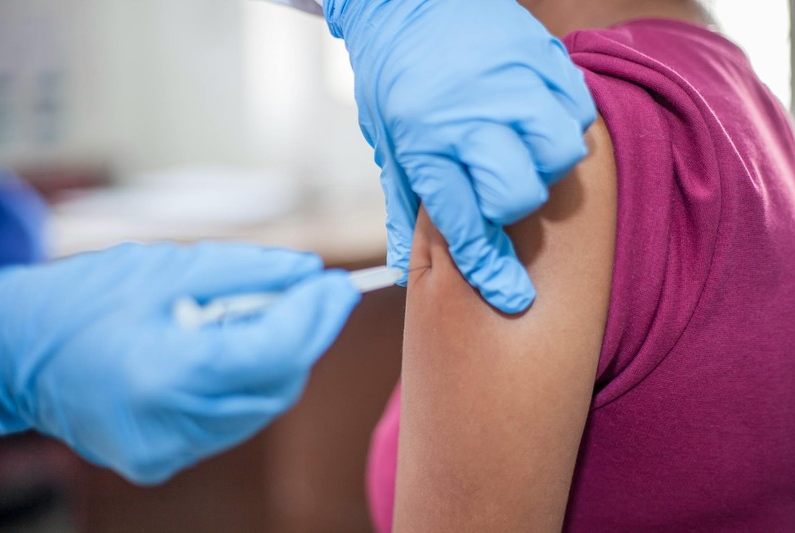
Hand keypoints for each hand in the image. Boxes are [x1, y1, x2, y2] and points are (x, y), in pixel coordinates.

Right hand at [0, 242, 359, 483]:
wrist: (18, 351)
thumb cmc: (88, 298)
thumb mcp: (171, 266)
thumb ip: (251, 272)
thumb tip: (310, 274)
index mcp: (167, 371)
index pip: (274, 351)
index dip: (316, 316)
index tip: (340, 287)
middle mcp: (171, 425)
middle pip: (278, 383)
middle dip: (305, 336)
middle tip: (314, 294)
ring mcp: (167, 451)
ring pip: (262, 406)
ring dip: (278, 359)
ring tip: (262, 316)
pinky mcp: (162, 459)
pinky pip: (233, 420)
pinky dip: (247, 382)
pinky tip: (232, 350)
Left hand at [325, 0, 594, 311]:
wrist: (407, 3)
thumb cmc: (394, 80)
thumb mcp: (388, 143)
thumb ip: (404, 205)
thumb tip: (403, 270)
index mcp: (426, 143)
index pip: (467, 224)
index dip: (491, 269)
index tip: (513, 297)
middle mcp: (471, 116)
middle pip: (520, 194)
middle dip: (514, 208)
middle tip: (502, 193)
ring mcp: (511, 83)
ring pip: (561, 153)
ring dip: (547, 166)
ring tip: (525, 154)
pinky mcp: (541, 56)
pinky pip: (579, 108)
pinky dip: (568, 125)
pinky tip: (542, 122)